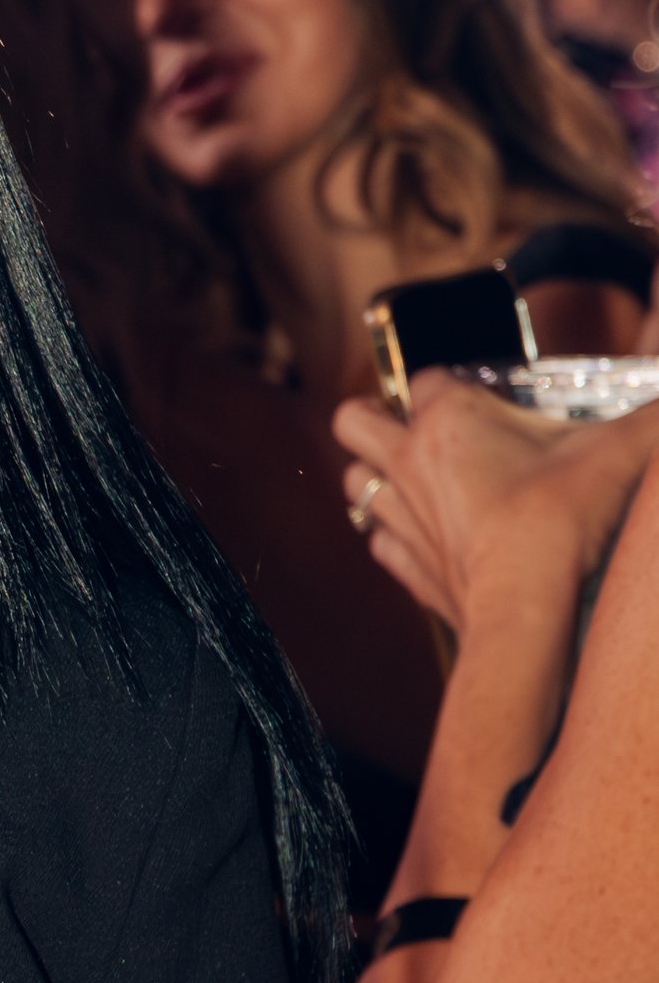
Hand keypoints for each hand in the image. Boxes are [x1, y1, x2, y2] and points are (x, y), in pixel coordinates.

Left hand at [334, 374, 658, 637]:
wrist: (528, 606)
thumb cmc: (562, 519)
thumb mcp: (621, 449)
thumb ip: (654, 418)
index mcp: (448, 417)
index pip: (429, 376)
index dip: (455, 381)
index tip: (487, 397)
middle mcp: (409, 461)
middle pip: (354, 418)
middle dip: (377, 416)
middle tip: (422, 428)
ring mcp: (400, 517)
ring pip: (355, 480)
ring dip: (378, 475)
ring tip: (422, 480)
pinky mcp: (407, 566)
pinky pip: (379, 542)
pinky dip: (397, 536)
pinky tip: (431, 536)